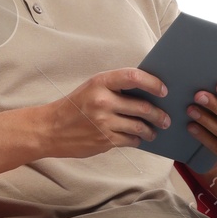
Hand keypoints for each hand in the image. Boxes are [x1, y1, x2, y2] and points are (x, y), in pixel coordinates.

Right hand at [35, 67, 170, 158]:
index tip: (163, 90)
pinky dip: (137, 139)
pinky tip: (138, 138)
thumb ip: (115, 87)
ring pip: (139, 126)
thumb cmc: (74, 106)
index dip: (153, 83)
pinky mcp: (105, 140)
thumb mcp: (91, 88)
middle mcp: (103, 101)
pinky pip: (130, 140)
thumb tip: (146, 92)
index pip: (133, 77)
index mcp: (100, 83)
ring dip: (151, 130)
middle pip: (142, 107)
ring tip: (154, 131)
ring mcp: (104, 122)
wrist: (51, 129)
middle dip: (159, 114)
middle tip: (165, 118)